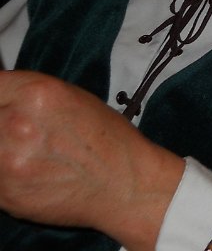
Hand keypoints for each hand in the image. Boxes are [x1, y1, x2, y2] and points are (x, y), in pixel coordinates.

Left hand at [0, 69, 183, 249]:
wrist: (124, 185)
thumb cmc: (108, 139)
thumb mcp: (74, 99)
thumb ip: (29, 95)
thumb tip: (2, 98)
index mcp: (36, 93)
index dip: (0, 96)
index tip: (5, 103)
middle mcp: (15, 123)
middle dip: (2, 122)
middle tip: (21, 132)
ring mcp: (5, 161)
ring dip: (2, 148)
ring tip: (26, 155)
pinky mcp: (2, 193)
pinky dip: (5, 173)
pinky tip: (29, 173)